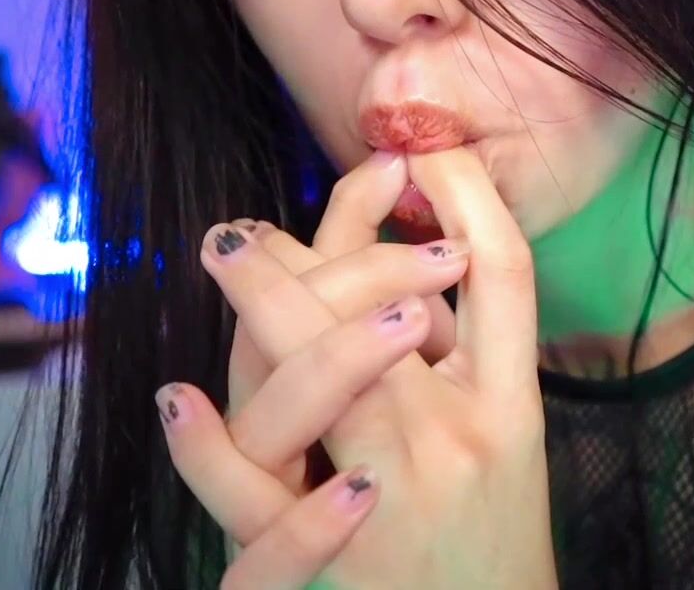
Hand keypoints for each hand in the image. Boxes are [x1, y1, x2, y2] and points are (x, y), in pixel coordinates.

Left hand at [166, 147, 556, 588]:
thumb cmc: (490, 541)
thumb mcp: (499, 442)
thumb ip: (460, 350)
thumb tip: (411, 256)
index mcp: (514, 408)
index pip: (509, 276)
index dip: (471, 197)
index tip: (419, 146)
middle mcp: (462, 439)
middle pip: (397, 308)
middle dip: (333, 239)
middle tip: (264, 211)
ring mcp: (400, 496)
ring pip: (323, 375)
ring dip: (267, 300)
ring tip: (221, 251)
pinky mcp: (341, 560)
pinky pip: (256, 492)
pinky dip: (208, 444)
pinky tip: (179, 399)